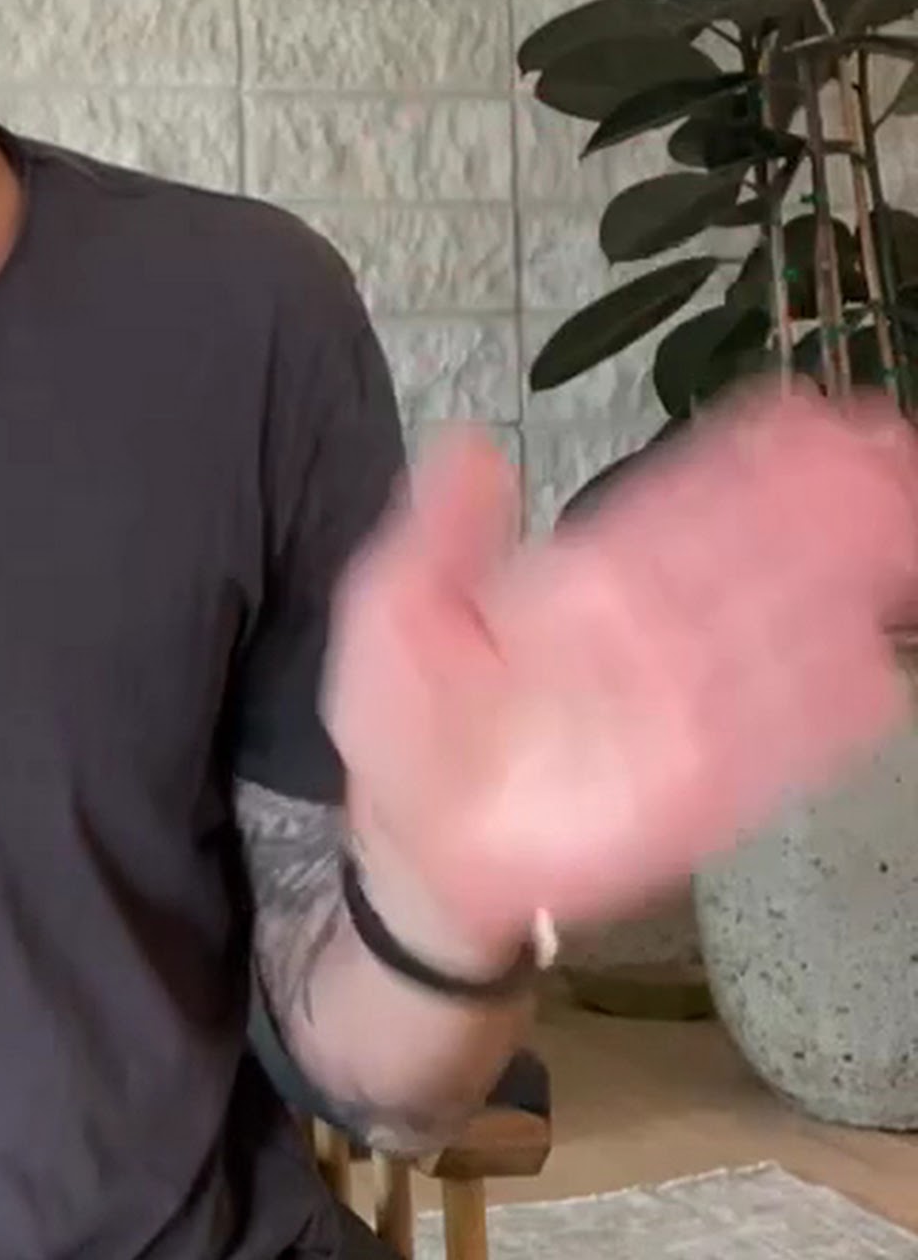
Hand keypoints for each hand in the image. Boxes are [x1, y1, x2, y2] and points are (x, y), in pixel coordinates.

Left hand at [324, 384, 917, 965]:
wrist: (411, 847)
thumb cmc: (402, 720)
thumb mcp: (395, 607)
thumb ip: (443, 528)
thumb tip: (473, 438)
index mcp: (579, 581)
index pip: (677, 507)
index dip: (745, 460)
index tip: (810, 414)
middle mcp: (642, 634)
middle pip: (747, 559)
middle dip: (821, 507)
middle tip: (888, 452)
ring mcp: (673, 711)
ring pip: (772, 637)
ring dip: (840, 587)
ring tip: (902, 528)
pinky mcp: (690, 794)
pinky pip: (768, 747)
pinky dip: (820, 713)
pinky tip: (876, 674)